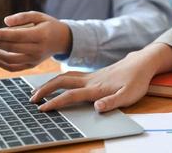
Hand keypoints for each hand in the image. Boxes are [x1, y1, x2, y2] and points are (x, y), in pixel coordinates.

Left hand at [0, 11, 71, 71]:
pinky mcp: (32, 65)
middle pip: (11, 48)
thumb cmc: (48, 25)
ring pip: (10, 60)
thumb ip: (22, 17)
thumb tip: (5, 22)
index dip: (1, 35)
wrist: (62, 40)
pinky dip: (1, 64)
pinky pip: (14, 68)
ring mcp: (35, 59)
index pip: (17, 36)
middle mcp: (38, 50)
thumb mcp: (39, 15)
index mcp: (41, 35)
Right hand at [30, 49, 161, 111]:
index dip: (55, 102)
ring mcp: (89, 76)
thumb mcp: (129, 96)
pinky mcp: (91, 74)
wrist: (139, 64)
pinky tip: (57, 82)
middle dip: (45, 89)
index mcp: (95, 88)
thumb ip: (112, 102)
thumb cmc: (135, 81)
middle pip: (61, 82)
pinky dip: (58, 79)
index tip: (42, 108)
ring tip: (39, 90)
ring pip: (63, 77)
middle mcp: (88, 80)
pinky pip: (69, 75)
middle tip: (32, 98)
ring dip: (49, 83)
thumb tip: (96, 107)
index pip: (70, 95)